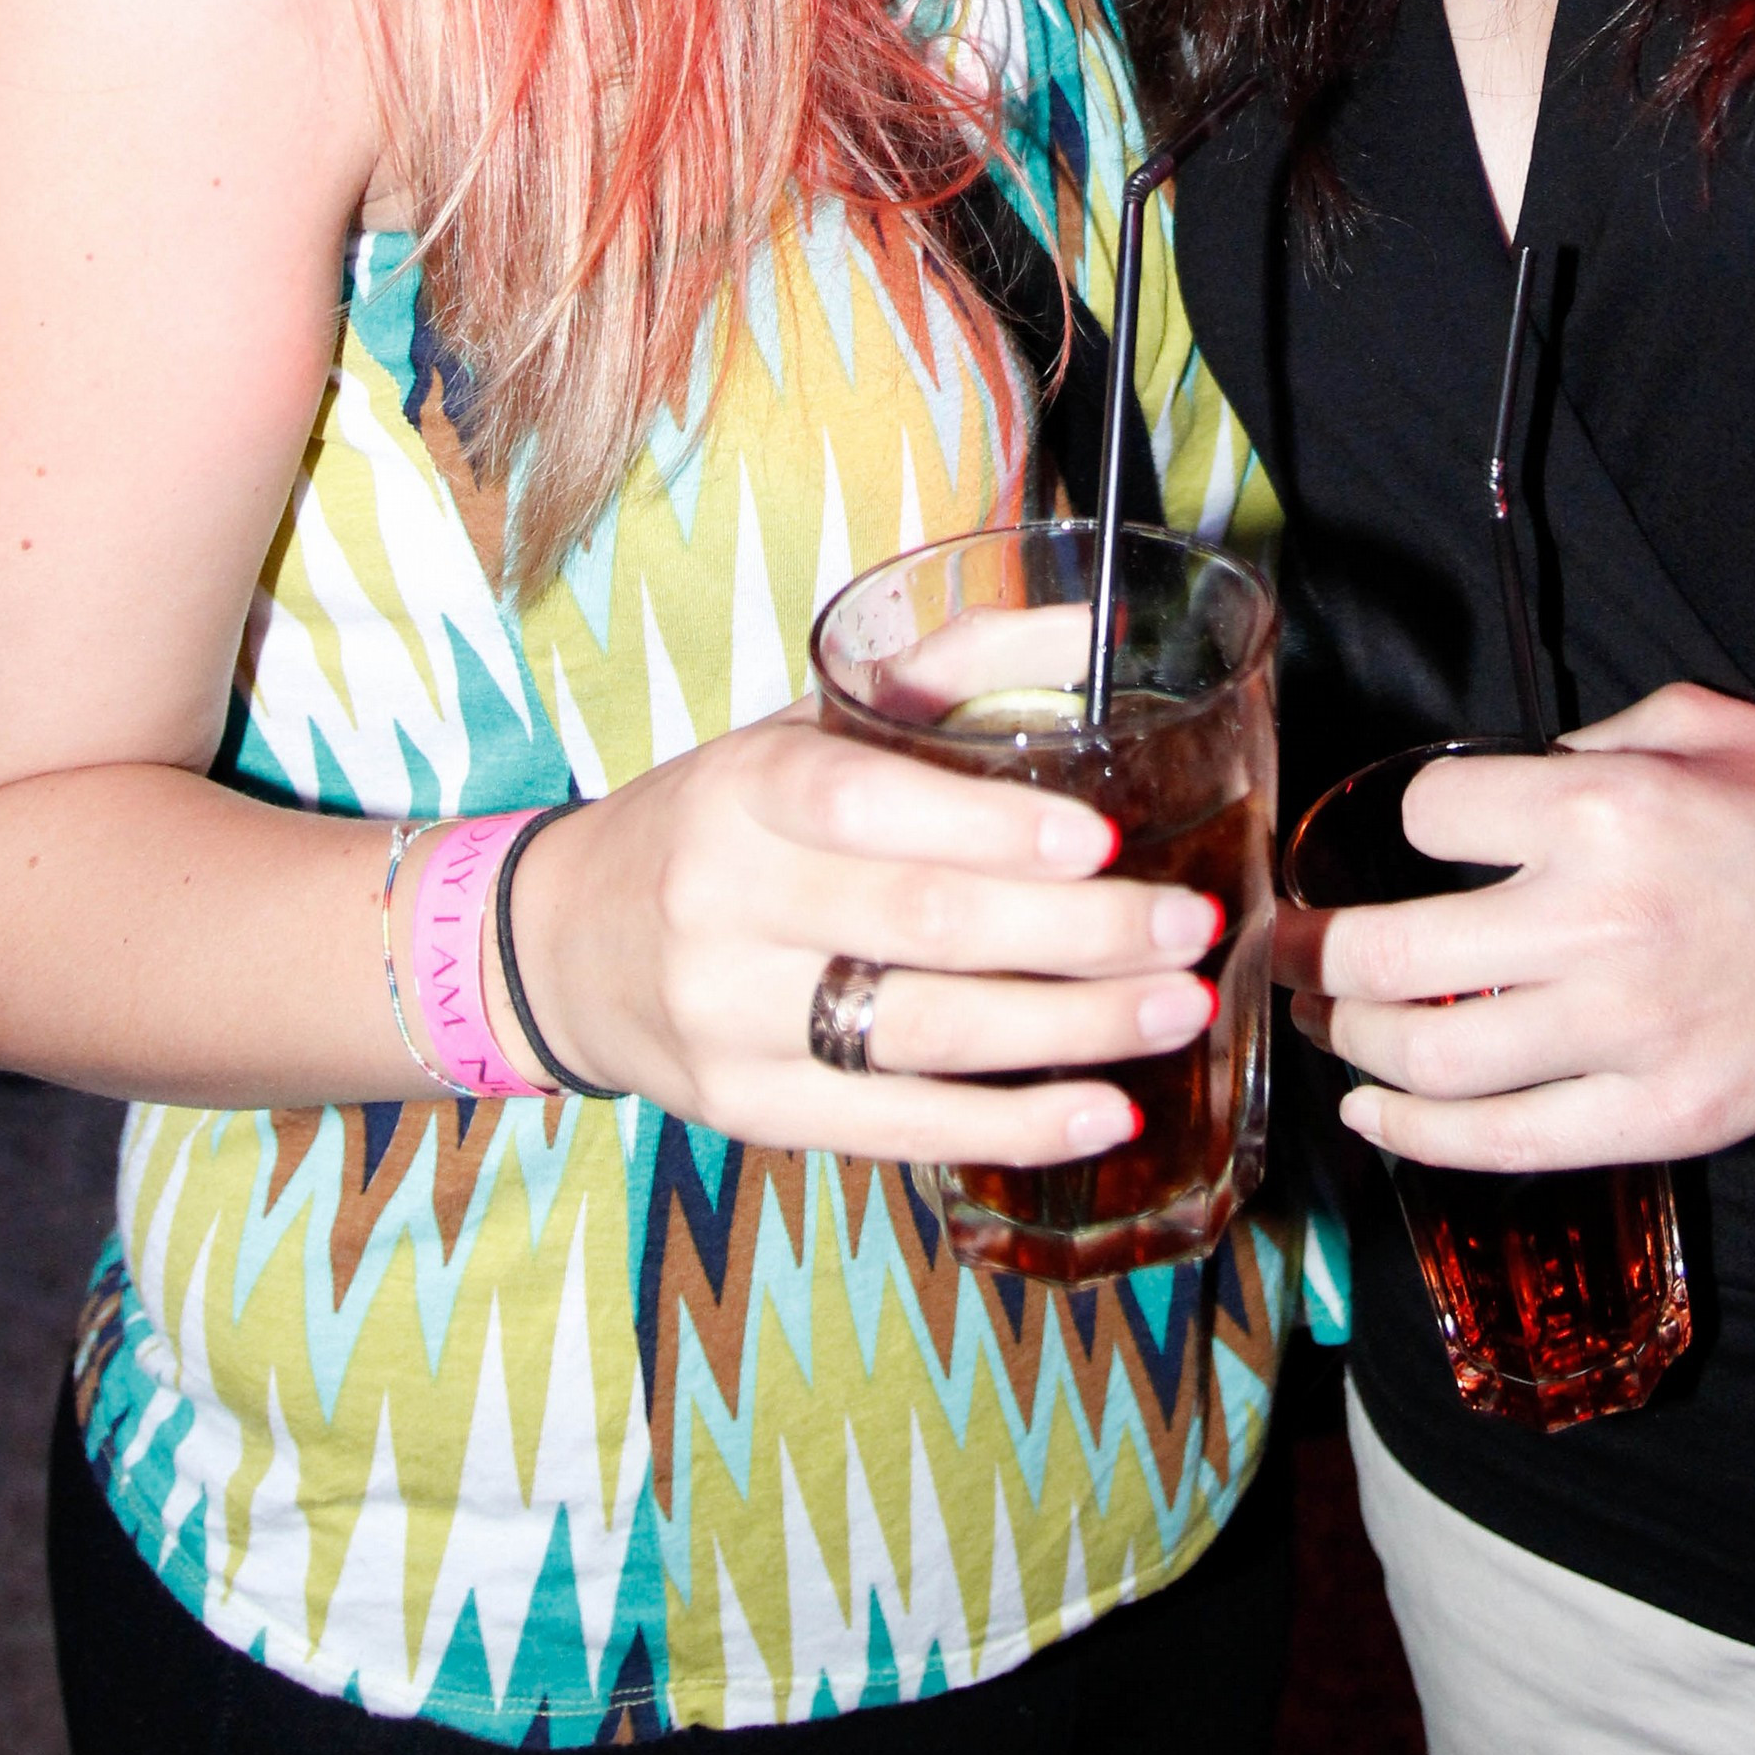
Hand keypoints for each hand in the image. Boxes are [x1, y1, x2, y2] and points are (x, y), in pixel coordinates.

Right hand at [501, 706, 1220, 1163]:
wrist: (568, 943)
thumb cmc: (728, 820)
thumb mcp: (803, 725)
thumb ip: (947, 672)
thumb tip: (1096, 627)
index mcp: (745, 788)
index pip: (866, 806)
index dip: (986, 827)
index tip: (1097, 841)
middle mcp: (726, 902)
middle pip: (919, 926)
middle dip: (1074, 934)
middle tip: (1185, 928)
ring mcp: (730, 1018)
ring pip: (921, 1034)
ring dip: (1066, 1030)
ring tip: (1174, 1009)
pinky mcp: (750, 1109)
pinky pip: (896, 1127)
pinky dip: (1008, 1125)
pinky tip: (1101, 1111)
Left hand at [1283, 686, 1754, 1169]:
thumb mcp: (1697, 723)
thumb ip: (1579, 745)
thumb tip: (1490, 795)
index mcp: (1605, 807)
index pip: (1429, 818)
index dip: (1410, 823)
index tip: (1420, 838)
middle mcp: (1602, 923)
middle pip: (1392, 956)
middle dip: (1315, 957)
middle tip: (1290, 953)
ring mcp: (1632, 1034)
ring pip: (1432, 1061)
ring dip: (1353, 1047)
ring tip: (1330, 1027)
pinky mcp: (1664, 1117)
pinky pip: (1507, 1142)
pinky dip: (1420, 1135)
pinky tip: (1376, 1113)